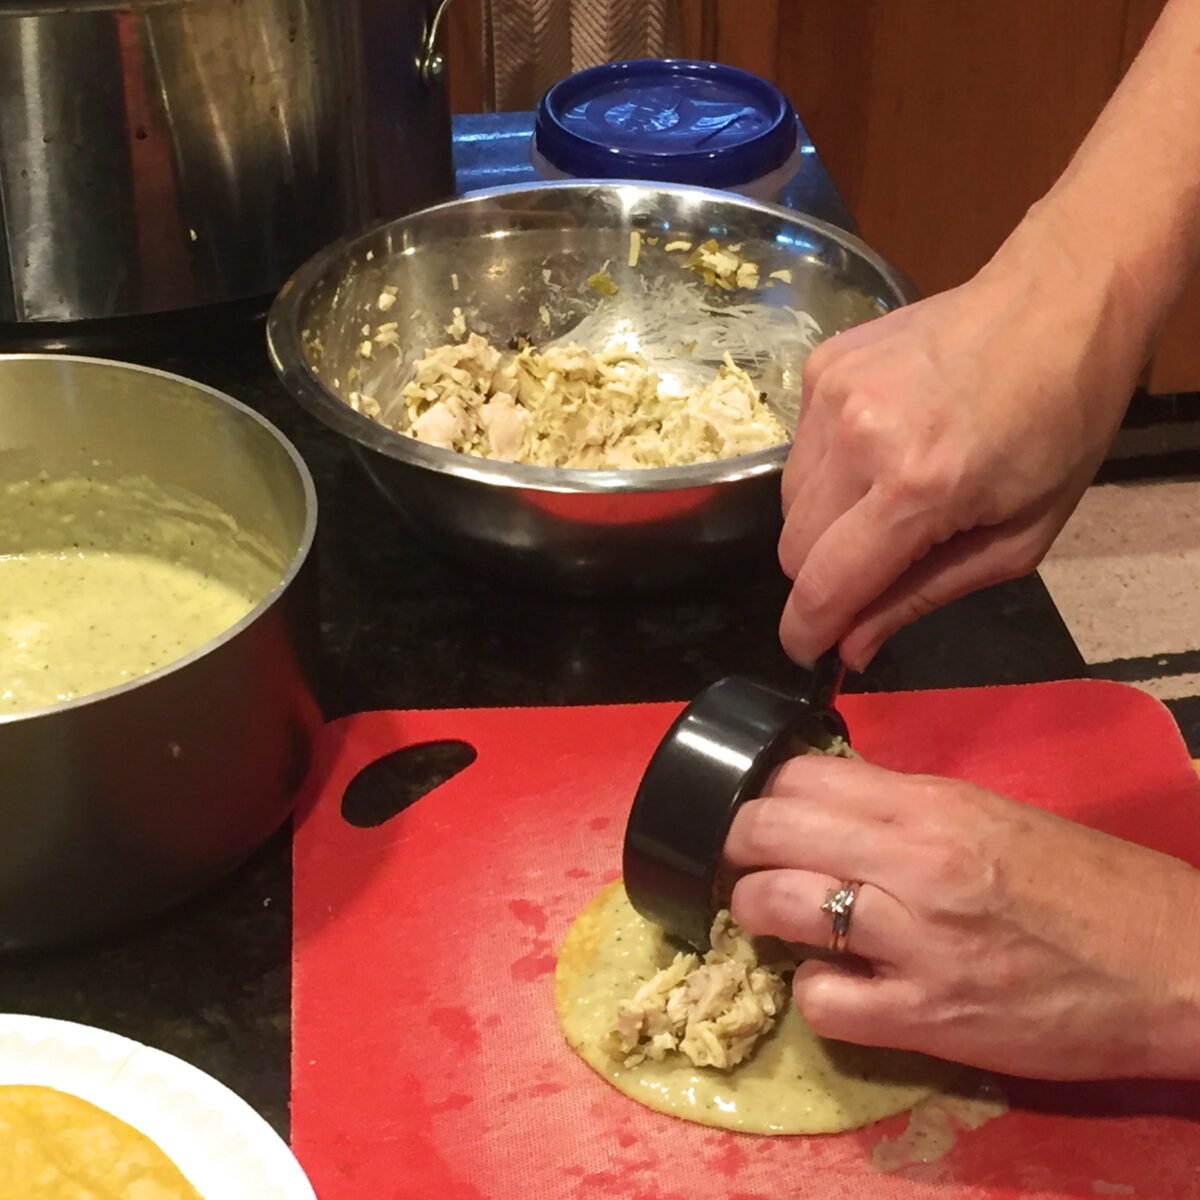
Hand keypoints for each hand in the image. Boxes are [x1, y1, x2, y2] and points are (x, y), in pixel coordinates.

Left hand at [725, 755, 1199, 1079]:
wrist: (1175, 965)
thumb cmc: (1088, 885)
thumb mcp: (989, 815)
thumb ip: (901, 806)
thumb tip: (826, 801)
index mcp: (930, 805)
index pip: (796, 775)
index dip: (760, 791)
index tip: (758, 809)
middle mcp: (912, 862)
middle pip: (765, 830)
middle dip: (740, 846)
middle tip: (751, 863)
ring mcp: (915, 941)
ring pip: (772, 906)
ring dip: (759, 912)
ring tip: (783, 921)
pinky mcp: (927, 1017)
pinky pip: (820, 1002)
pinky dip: (813, 995)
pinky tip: (836, 987)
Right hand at [778, 228, 1142, 668]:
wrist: (1058, 301)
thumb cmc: (1060, 423)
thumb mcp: (1019, 538)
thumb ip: (923, 597)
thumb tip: (851, 648)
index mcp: (919, 487)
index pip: (824, 585)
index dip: (805, 632)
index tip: (806, 652)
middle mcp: (859, 436)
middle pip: (791, 549)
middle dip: (823, 576)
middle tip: (874, 566)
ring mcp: (830, 393)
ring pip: (786, 502)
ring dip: (823, 522)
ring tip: (885, 495)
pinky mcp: (819, 365)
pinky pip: (797, 450)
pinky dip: (827, 468)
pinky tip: (878, 445)